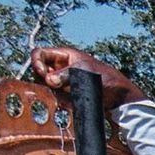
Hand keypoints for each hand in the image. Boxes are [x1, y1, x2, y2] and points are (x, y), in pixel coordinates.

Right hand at [28, 47, 147, 108]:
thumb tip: (48, 80)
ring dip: (53, 91)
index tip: (43, 73)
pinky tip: (73, 101)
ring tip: (70, 93)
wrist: (118, 95)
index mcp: (63, 55)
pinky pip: (55, 96)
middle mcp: (59, 67)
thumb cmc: (104, 77)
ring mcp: (62, 80)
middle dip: (44, 79)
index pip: (39, 54)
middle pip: (39, 71)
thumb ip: (65, 74)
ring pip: (46, 85)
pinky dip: (60, 100)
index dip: (36, 62)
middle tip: (55, 86)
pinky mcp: (66, 94)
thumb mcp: (83, 72)